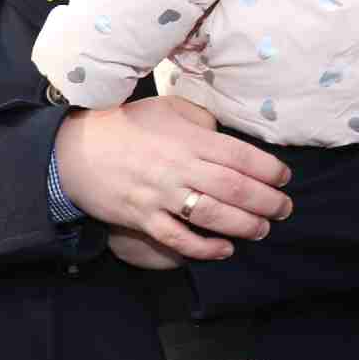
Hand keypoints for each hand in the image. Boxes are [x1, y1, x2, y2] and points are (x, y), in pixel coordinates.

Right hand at [52, 96, 292, 262]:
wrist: (74, 149)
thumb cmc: (125, 125)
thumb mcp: (166, 109)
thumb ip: (200, 122)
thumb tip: (226, 137)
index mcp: (188, 139)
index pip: (240, 156)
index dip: (269, 170)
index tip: (284, 177)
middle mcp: (178, 168)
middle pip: (234, 188)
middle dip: (267, 201)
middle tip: (284, 208)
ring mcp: (160, 195)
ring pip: (212, 215)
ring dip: (245, 225)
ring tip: (262, 228)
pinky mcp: (142, 217)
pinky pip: (178, 238)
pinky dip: (205, 248)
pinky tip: (224, 249)